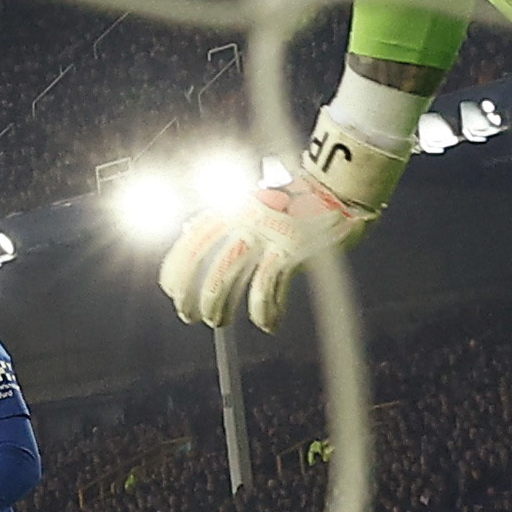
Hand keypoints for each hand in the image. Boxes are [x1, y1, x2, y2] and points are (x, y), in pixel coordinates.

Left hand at [159, 109, 405, 331]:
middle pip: (202, 262)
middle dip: (190, 295)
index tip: (171, 291)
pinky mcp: (290, 248)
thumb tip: (203, 250)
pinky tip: (268, 323)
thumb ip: (232, 220)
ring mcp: (265, 232)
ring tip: (220, 321)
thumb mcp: (257, 202)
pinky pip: (266, 290)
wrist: (340, 188)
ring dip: (219, 308)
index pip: (191, 240)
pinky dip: (264, 312)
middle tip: (190, 316)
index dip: (176, 270)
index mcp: (231, 205)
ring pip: (225, 279)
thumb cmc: (300, 199)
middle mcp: (242, 216)